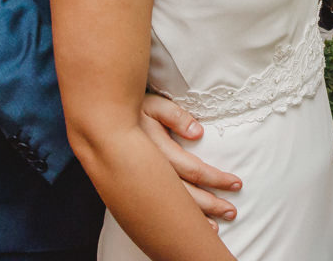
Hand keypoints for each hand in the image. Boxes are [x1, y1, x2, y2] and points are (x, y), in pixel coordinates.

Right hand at [139, 94, 241, 226]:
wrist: (96, 123)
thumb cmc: (131, 110)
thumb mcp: (153, 104)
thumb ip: (175, 116)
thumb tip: (198, 133)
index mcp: (157, 151)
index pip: (193, 170)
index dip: (216, 179)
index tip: (236, 183)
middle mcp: (149, 171)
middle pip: (185, 194)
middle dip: (211, 204)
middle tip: (232, 212)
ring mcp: (140, 183)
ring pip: (171, 206)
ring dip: (195, 217)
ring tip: (216, 228)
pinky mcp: (133, 189)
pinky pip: (156, 209)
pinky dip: (173, 221)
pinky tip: (186, 228)